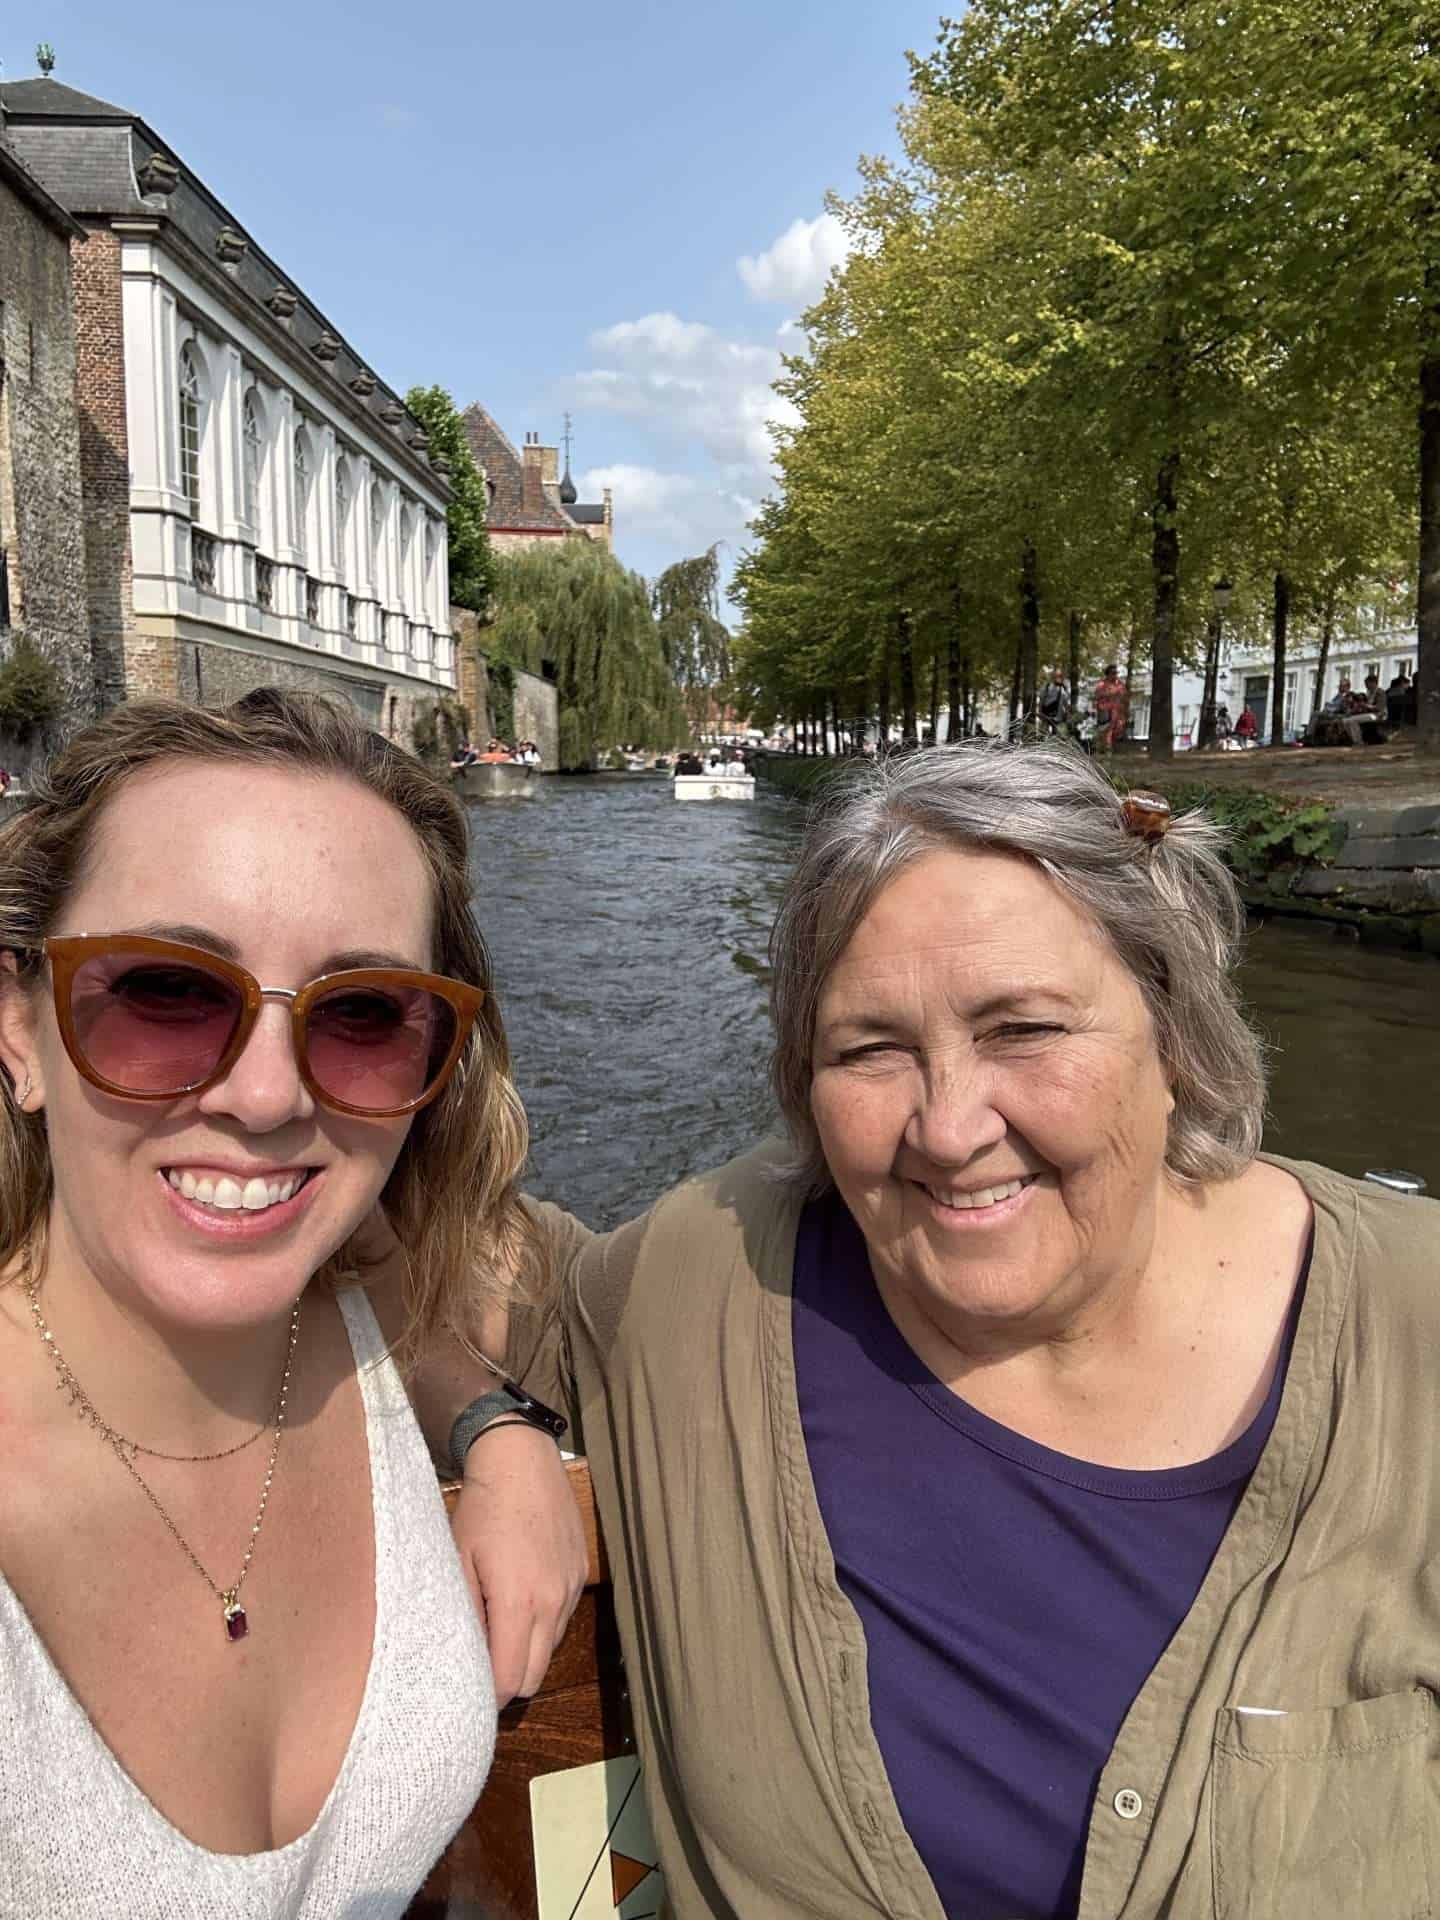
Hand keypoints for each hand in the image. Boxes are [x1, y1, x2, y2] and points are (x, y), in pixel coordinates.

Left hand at [452, 1424, 586, 1706]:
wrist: (520, 1459)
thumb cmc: (482, 1508)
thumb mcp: (457, 1561)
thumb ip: (463, 1615)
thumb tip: (464, 1659)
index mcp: (518, 1602)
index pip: (509, 1680)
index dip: (489, 1695)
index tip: (470, 1688)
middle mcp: (551, 1601)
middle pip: (534, 1676)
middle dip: (508, 1681)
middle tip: (482, 1664)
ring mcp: (570, 1587)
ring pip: (550, 1648)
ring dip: (527, 1650)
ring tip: (499, 1625)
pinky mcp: (581, 1572)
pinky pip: (563, 1617)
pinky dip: (543, 1622)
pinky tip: (522, 1596)